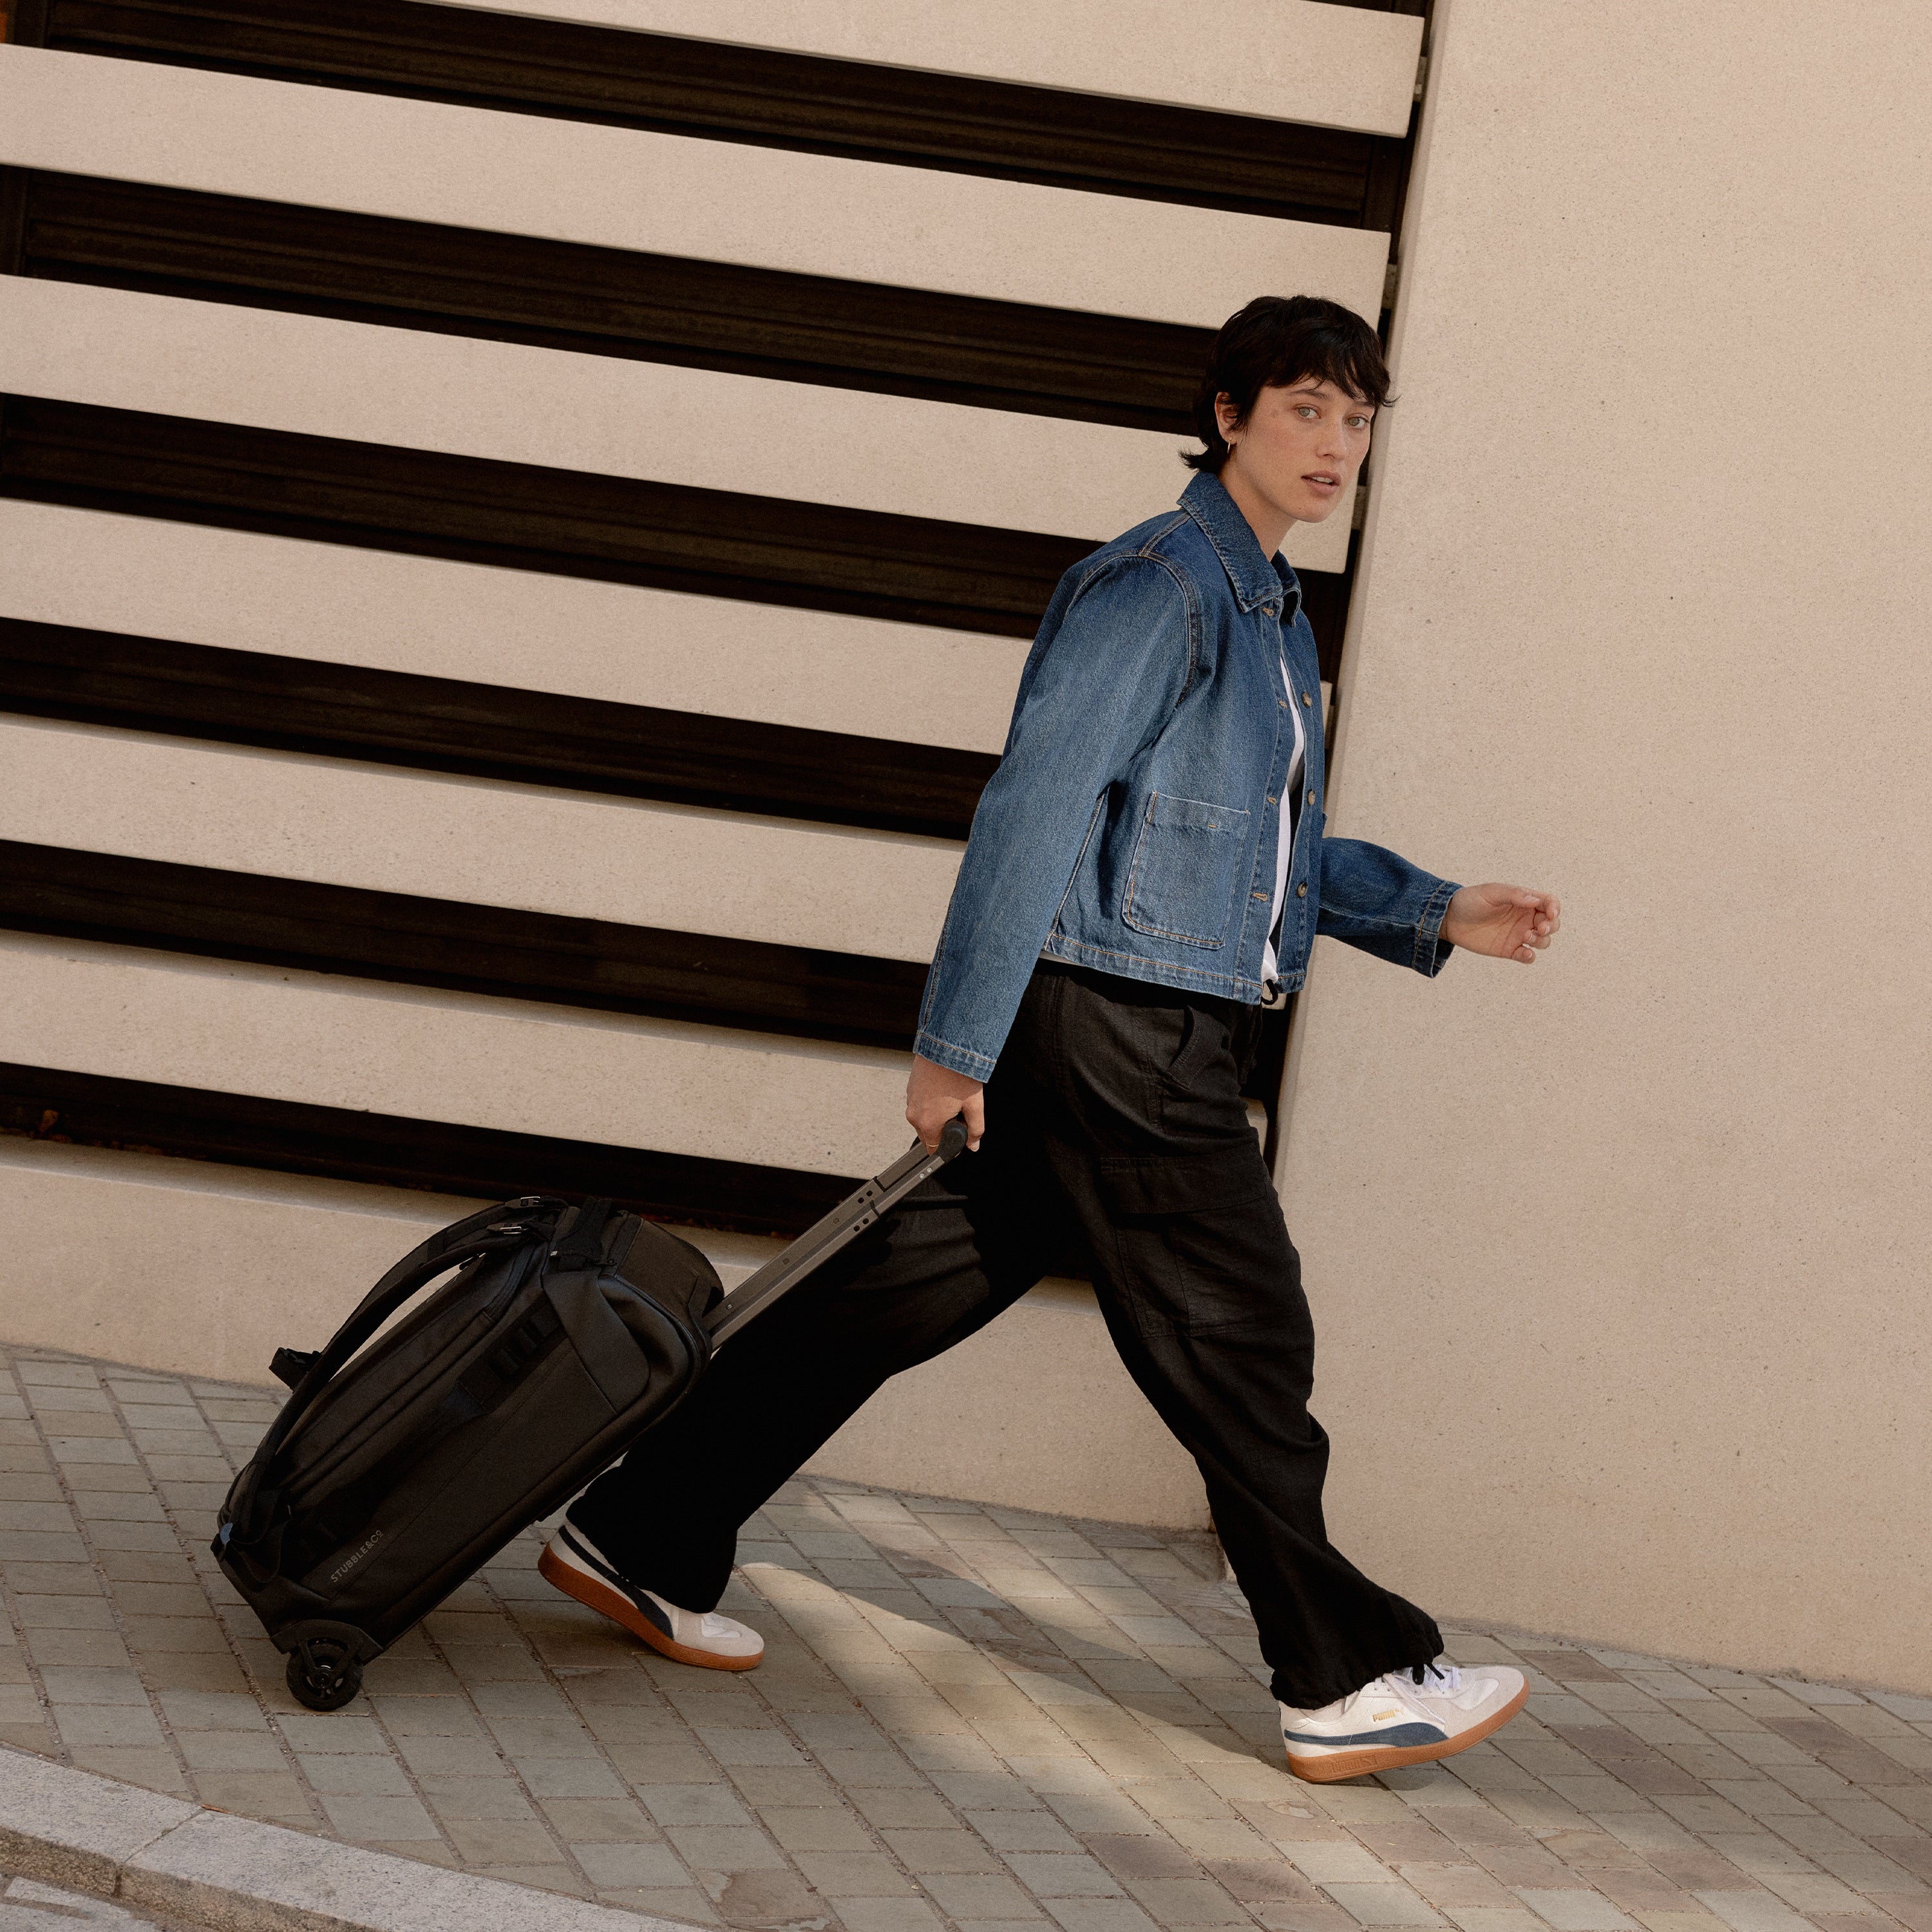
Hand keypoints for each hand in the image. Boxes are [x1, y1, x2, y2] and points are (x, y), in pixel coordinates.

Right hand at [906, 1053, 984, 1152]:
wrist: (946, 1044)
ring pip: (924, 1117)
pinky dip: (932, 1102)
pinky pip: (921, 1103)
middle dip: (944, 1129)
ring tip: (954, 1098)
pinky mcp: (910, 1087)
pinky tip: (946, 1090)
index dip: (950, 1147)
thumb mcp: (975, 1106)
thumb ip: (976, 1130)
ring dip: (938, 1115)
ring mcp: (910, 1099)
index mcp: (928, 1123)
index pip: (934, 1149)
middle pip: (928, 1134)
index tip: (960, 1137)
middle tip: (961, 1113)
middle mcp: (914, 1114)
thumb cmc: (959, 1073)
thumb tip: (973, 1144)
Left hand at [1441, 883, 1561, 963]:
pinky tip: (1525, 954)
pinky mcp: (1510, 950)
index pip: (1549, 902)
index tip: (1550, 914)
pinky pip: (1527, 956)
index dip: (1555, 908)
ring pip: (1543, 941)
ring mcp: (1519, 935)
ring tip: (1525, 937)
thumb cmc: (1470, 901)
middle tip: (1540, 928)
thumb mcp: (1491, 892)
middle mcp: (1525, 918)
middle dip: (1552, 926)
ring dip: (1541, 940)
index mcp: (1524, 900)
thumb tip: (1535, 900)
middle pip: (1552, 923)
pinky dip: (1530, 957)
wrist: (1449, 919)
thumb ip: (1513, 894)